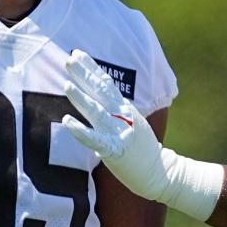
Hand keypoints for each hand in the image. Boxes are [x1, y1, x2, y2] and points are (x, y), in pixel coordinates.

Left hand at [61, 49, 224, 220]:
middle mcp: (122, 116)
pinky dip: (80, 129)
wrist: (160, 172)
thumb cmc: (141, 150)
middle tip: (69, 59)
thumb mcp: (130, 123)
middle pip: (101, 90)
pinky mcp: (115, 150)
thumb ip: (115, 112)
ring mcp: (119, 131)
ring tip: (66, 85)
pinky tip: (66, 121)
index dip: (92, 67)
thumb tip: (97, 103)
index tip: (78, 53)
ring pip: (97, 111)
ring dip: (81, 98)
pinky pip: (94, 139)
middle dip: (84, 74)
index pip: (106, 83)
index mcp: (124, 108)